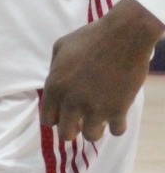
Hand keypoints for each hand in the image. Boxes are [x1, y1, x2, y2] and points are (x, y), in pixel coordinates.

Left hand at [41, 0, 160, 140]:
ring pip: (91, 137)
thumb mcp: (60, 47)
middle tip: (81, 122)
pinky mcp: (118, 109)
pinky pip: (116, 131)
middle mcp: (71, 101)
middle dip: (72, 130)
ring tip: (100, 120)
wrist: (124, 35)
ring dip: (95, 130)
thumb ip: (54, 68)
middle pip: (66, 134)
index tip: (64, 116)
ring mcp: (95, 108)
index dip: (56, 119)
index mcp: (55, 86)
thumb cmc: (91, 37)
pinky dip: (117, 126)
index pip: (48, 119)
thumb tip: (55, 82)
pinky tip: (118, 116)